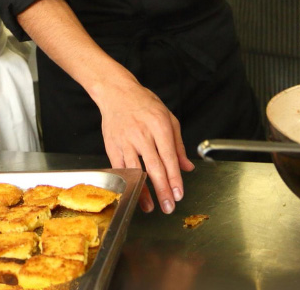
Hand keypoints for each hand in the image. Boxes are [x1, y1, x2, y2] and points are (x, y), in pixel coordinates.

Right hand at [95, 78, 193, 214]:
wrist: (117, 92)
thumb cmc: (144, 103)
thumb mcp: (168, 118)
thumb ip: (178, 145)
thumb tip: (187, 167)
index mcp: (159, 126)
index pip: (169, 157)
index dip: (174, 178)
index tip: (179, 194)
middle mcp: (142, 134)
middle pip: (154, 167)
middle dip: (162, 189)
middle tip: (169, 206)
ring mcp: (125, 140)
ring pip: (135, 170)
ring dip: (143, 191)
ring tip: (150, 207)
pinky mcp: (112, 145)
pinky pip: (120, 167)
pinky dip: (127, 181)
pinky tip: (133, 192)